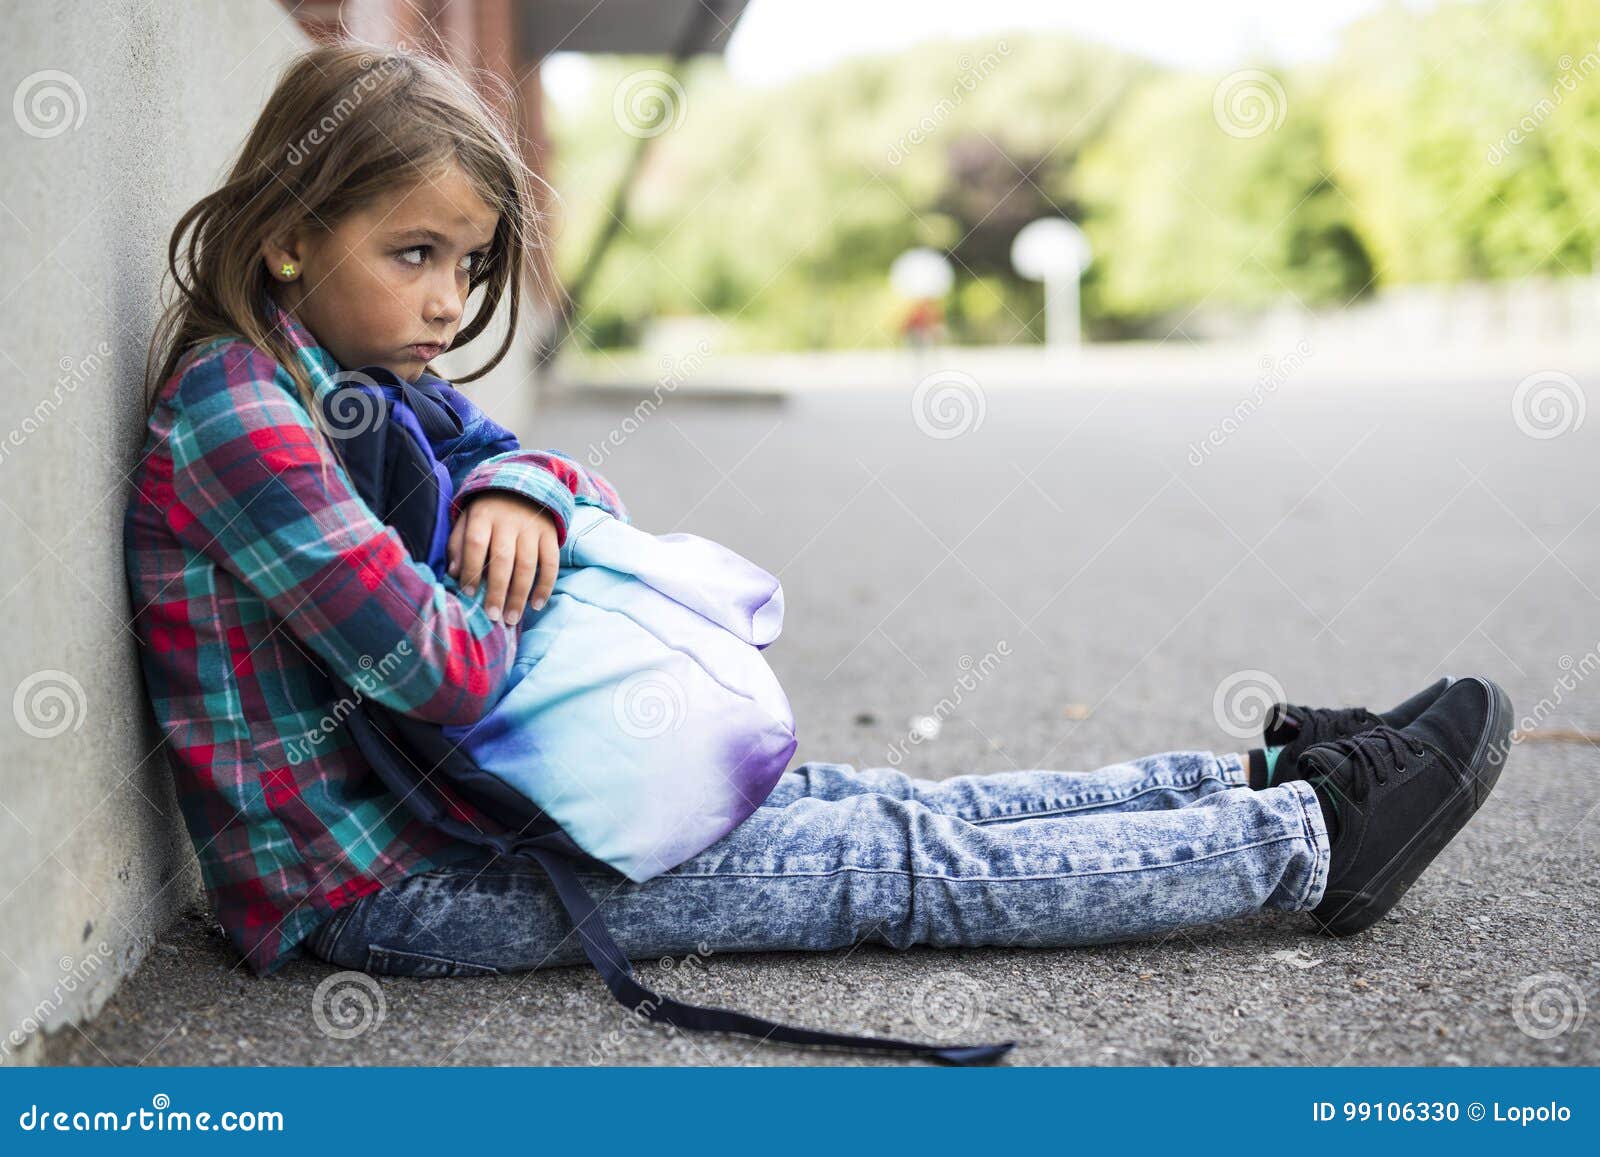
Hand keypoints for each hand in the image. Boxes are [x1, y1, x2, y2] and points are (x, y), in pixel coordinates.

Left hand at [447, 492, 560, 626]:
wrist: (524, 484)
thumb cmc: (488, 511)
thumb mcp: (467, 519)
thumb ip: (458, 543)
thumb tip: (454, 573)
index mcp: (484, 514)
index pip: (476, 543)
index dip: (472, 569)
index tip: (469, 594)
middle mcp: (509, 520)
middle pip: (503, 558)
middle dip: (497, 590)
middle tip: (493, 616)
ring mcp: (533, 528)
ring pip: (527, 564)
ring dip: (520, 594)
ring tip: (511, 619)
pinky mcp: (550, 534)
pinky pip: (550, 563)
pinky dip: (545, 585)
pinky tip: (536, 604)